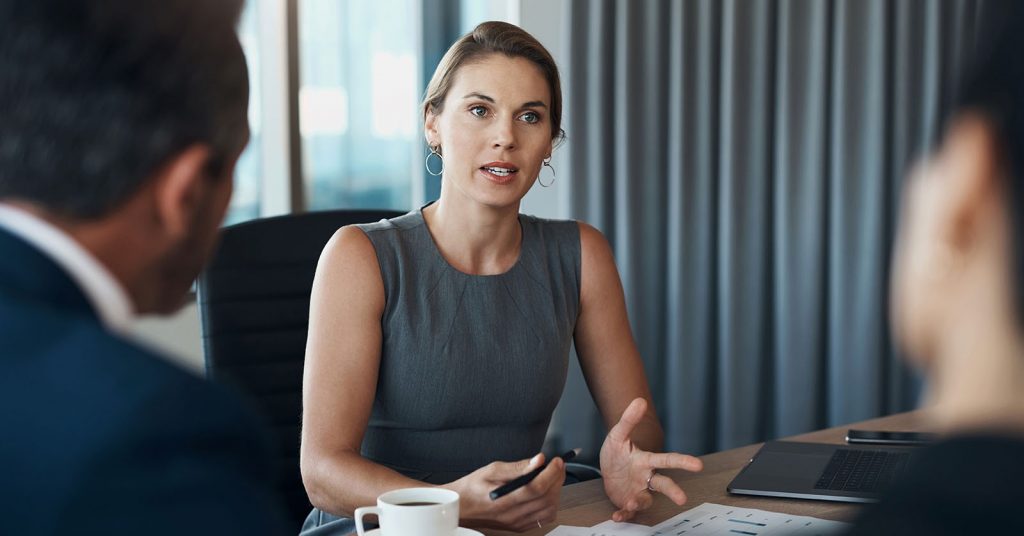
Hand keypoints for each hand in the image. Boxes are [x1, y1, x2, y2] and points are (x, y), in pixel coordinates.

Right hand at [443, 453, 563, 531]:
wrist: (461, 507)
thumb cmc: (472, 488)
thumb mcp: (491, 470)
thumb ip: (517, 466)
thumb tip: (537, 460)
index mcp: (504, 500)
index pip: (537, 488)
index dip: (552, 473)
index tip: (556, 461)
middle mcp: (512, 514)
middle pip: (547, 498)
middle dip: (557, 479)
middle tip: (558, 466)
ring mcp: (516, 523)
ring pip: (549, 509)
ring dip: (556, 492)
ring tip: (553, 477)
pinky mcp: (519, 527)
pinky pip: (543, 518)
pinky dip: (551, 504)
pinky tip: (547, 492)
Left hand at [600, 397, 703, 521]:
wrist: (607, 468)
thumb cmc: (618, 452)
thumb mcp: (618, 434)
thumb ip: (629, 419)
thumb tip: (639, 401)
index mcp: (646, 461)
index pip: (666, 460)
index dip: (682, 462)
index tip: (698, 465)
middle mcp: (645, 478)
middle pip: (663, 484)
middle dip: (673, 491)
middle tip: (682, 498)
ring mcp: (637, 491)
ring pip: (646, 500)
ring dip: (641, 502)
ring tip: (632, 503)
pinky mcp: (626, 502)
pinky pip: (628, 512)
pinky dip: (624, 515)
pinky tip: (618, 515)